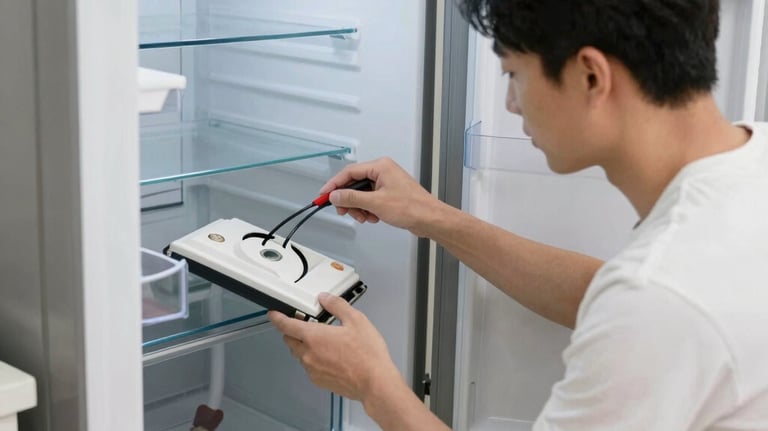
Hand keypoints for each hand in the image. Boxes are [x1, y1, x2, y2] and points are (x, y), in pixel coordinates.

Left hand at [268, 293, 403, 401]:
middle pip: (290, 340)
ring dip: (304, 346)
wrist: (375, 383)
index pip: (286, 325)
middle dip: (293, 331)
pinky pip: (309, 366)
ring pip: (299, 354)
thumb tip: (326, 299)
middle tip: (307, 324)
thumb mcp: (356, 320)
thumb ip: (337, 306)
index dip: (277, 318)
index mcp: (314, 336)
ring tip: (324, 341)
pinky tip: (331, 356)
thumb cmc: (367, 356)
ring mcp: (312, 369)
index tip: (274, 314)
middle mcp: (308, 354)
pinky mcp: (319, 381)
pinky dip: (314, 359)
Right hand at [318, 157, 440, 235]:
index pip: (349, 172)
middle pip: (355, 184)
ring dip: (359, 207)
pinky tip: (373, 217)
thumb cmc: (411, 207)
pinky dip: (368, 210)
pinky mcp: (390, 194)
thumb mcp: (375, 203)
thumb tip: (336, 195)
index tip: (324, 194)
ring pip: (362, 194)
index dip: (334, 184)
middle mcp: (383, 171)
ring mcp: (387, 183)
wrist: (430, 219)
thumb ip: (352, 198)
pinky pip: (371, 200)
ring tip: (363, 217)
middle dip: (348, 200)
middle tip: (343, 211)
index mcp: (380, 166)